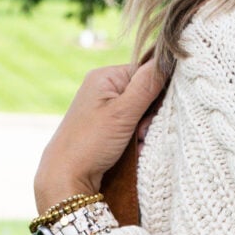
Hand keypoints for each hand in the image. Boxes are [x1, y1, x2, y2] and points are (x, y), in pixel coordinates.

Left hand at [33, 57, 166, 214]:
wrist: (65, 177)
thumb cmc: (90, 142)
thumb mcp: (122, 112)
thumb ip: (147, 85)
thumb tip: (169, 57)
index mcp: (105, 76)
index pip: (146, 72)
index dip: (156, 93)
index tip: (151, 115)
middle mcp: (104, 89)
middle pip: (145, 93)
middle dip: (149, 116)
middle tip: (140, 133)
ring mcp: (104, 109)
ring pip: (141, 113)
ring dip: (145, 130)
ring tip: (136, 144)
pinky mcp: (106, 127)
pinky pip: (132, 127)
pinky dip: (136, 139)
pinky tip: (133, 150)